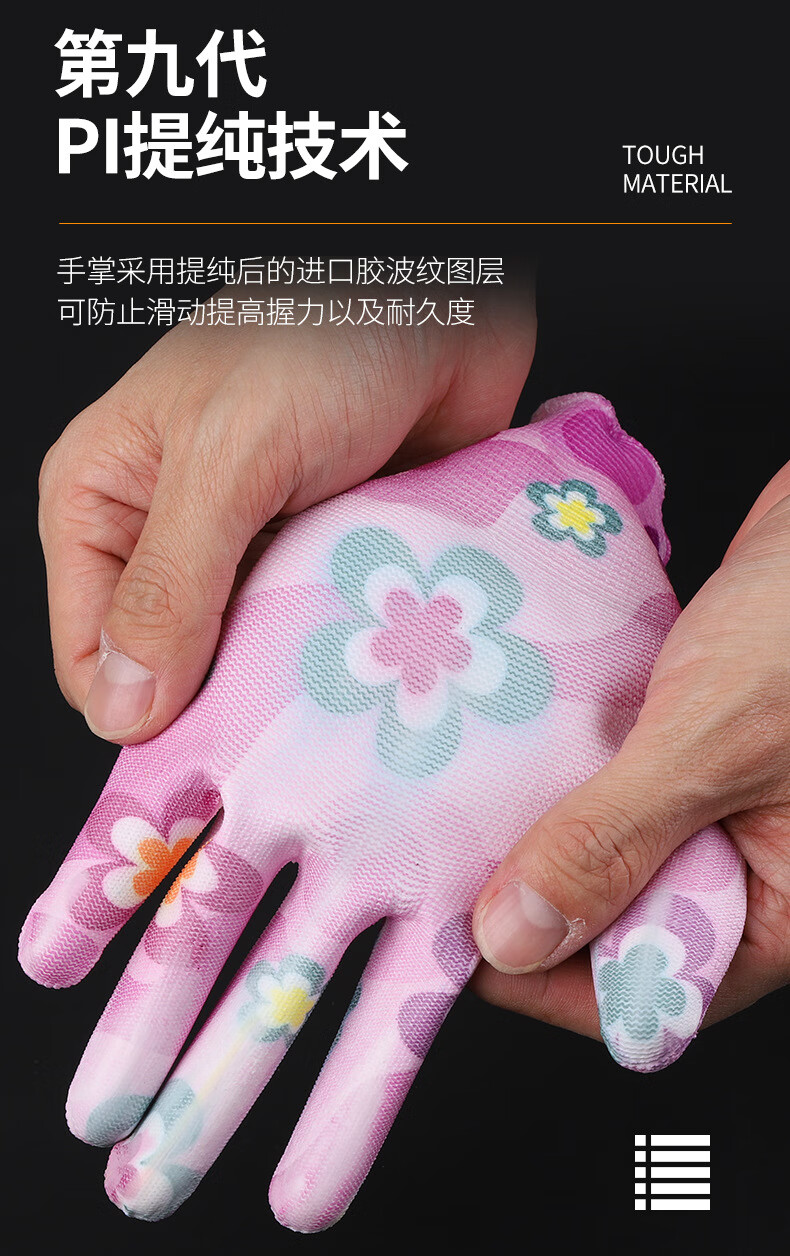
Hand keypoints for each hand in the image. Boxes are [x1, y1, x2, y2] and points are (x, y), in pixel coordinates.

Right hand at [39, 285, 534, 740]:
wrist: (449, 300)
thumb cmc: (324, 338)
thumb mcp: (230, 456)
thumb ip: (173, 582)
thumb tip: (126, 708)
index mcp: (105, 498)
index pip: (92, 651)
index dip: (142, 707)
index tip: (208, 751)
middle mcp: (170, 533)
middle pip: (173, 666)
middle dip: (225, 696)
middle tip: (283, 718)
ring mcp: (251, 549)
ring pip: (248, 661)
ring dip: (291, 675)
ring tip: (335, 676)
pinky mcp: (320, 557)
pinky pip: (314, 636)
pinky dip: (339, 649)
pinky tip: (371, 649)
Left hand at [471, 463, 789, 1034]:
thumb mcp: (710, 745)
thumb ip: (614, 842)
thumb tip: (513, 939)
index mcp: (780, 911)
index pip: (646, 992)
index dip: (548, 981)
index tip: (459, 949)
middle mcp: (749, 868)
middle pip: (618, 924)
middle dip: (537, 902)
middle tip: (444, 870)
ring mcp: (718, 804)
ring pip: (610, 849)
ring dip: (542, 829)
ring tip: (460, 812)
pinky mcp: (693, 742)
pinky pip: (614, 782)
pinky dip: (566, 771)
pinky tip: (508, 752)